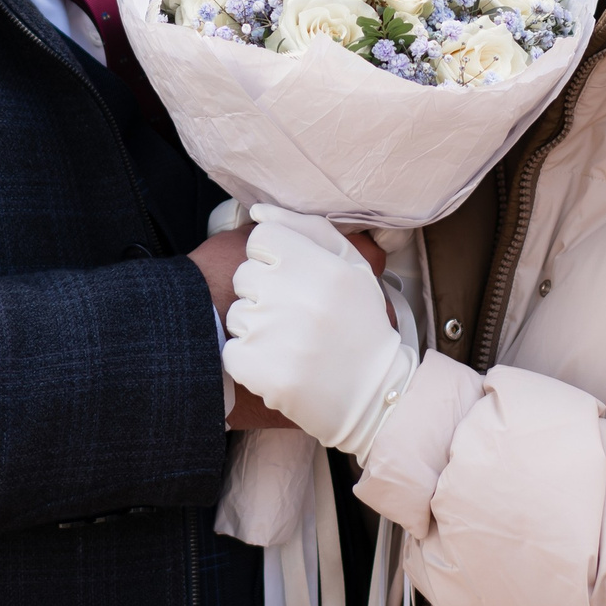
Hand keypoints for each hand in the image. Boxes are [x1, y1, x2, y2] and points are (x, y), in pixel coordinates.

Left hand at [222, 206, 417, 460]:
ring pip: (237, 314)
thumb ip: (305, 228)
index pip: (262, 239)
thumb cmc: (360, 324)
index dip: (273, 258)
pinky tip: (279, 364)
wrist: (373, 393)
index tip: (292, 279)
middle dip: (263, 293)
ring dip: (256, 327)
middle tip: (294, 315)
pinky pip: (232, 351)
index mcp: (320, 265)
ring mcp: (274, 334)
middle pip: (245, 275)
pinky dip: (249, 360)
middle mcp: (297, 296)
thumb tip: (259, 211)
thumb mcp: (351, 266)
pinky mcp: (259, 370)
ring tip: (290, 342)